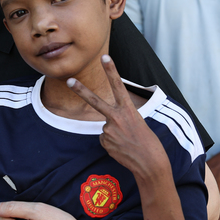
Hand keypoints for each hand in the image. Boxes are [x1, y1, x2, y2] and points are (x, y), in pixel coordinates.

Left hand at [66, 55, 167, 177]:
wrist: (150, 163)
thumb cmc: (147, 142)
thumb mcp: (137, 123)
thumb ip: (120, 118)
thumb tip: (105, 126)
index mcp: (128, 110)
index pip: (118, 86)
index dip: (111, 70)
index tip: (105, 56)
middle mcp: (116, 117)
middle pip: (95, 101)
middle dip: (81, 90)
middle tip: (69, 80)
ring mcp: (108, 129)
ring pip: (105, 127)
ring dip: (115, 134)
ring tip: (128, 142)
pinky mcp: (104, 141)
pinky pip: (105, 139)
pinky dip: (112, 143)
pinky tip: (122, 148)